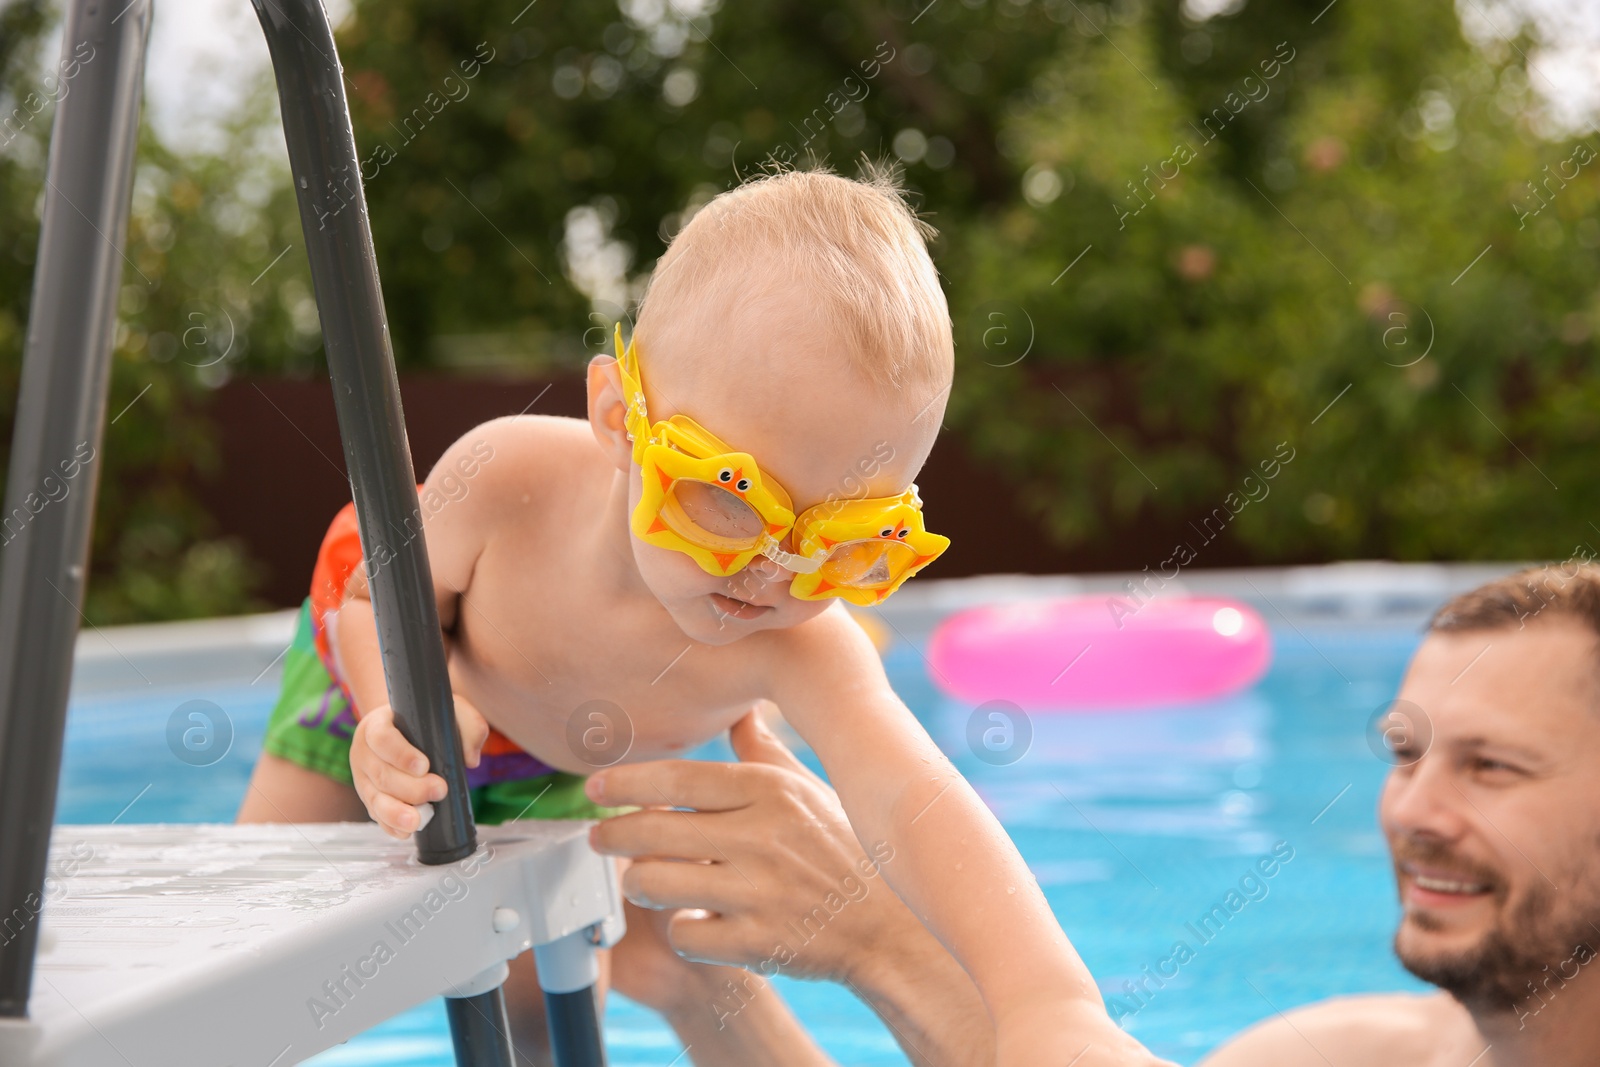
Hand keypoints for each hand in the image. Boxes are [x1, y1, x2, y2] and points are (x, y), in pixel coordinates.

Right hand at [350, 693, 487, 838]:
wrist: (404, 727)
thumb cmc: (426, 720)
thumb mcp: (448, 712)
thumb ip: (468, 724)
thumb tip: (470, 759)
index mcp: (377, 725)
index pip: (382, 739)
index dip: (401, 755)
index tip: (424, 766)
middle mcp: (364, 752)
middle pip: (381, 774)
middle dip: (410, 788)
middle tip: (439, 790)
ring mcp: (363, 778)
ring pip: (375, 799)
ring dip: (396, 813)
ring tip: (417, 822)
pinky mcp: (369, 797)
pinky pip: (376, 815)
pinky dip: (391, 825)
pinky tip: (407, 831)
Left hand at [587, 709, 910, 984]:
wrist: (888, 927)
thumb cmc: (844, 851)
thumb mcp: (809, 790)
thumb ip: (764, 752)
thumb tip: (738, 711)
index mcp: (771, 791)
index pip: (680, 779)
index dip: (628, 782)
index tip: (595, 786)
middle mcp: (762, 837)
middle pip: (654, 830)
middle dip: (612, 835)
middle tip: (599, 838)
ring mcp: (759, 892)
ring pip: (657, 883)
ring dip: (640, 883)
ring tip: (642, 880)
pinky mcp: (757, 943)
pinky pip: (685, 934)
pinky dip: (682, 929)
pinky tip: (692, 921)